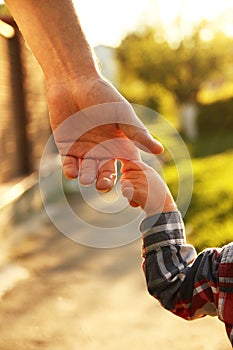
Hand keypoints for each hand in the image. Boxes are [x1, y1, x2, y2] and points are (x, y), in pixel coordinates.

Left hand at [46, 75, 163, 191]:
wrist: (73, 82)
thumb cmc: (102, 95)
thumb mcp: (122, 115)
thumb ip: (137, 134)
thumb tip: (160, 150)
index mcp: (120, 145)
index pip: (127, 167)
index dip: (129, 178)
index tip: (128, 187)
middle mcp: (104, 151)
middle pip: (106, 174)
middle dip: (105, 181)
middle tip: (103, 185)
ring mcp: (85, 151)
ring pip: (88, 172)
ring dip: (88, 177)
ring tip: (87, 179)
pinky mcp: (67, 148)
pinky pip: (69, 165)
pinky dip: (71, 171)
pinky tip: (72, 172)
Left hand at [120, 160, 176, 215]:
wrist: (164, 208)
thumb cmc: (159, 196)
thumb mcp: (154, 179)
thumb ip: (143, 173)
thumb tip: (126, 169)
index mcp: (148, 170)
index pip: (131, 163)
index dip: (126, 168)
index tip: (124, 173)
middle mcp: (144, 174)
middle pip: (125, 176)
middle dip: (126, 184)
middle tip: (134, 192)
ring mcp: (140, 183)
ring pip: (123, 184)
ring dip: (128, 192)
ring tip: (138, 198)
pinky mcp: (137, 192)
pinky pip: (124, 191)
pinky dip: (128, 199)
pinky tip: (137, 202)